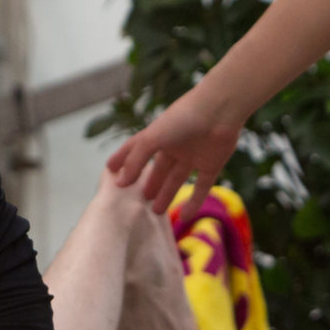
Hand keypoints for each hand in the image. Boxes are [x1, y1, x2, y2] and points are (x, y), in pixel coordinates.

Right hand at [104, 84, 240, 213]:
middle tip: (139, 200)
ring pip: (177, 180)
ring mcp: (193, 156)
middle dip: (149, 183)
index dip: (123, 158)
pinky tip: (185, 217)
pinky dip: (194, 203)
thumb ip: (135, 160)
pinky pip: (201, 188)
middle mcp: (174, 145)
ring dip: (167, 195)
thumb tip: (121, 181)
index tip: (110, 170)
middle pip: (158, 169)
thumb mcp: (152, 138)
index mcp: (158, 134)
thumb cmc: (182, 119)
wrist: (219, 112)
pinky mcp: (211, 165)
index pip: (136, 149)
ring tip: (155, 211)